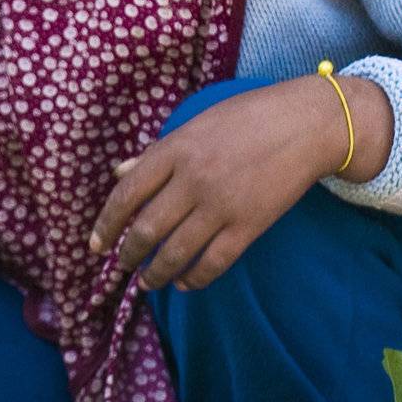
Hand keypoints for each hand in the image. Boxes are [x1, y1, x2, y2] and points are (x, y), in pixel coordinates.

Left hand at [88, 76, 392, 291]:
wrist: (305, 124)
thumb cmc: (246, 119)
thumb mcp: (194, 125)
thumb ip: (156, 153)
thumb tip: (118, 173)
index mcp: (175, 150)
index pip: (127, 194)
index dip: (106, 223)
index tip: (95, 244)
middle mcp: (193, 180)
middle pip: (147, 229)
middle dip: (128, 254)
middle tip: (122, 265)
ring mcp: (221, 205)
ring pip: (176, 252)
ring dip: (157, 273)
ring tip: (148, 282)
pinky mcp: (249, 225)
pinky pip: (214, 262)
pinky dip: (195, 277)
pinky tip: (185, 283)